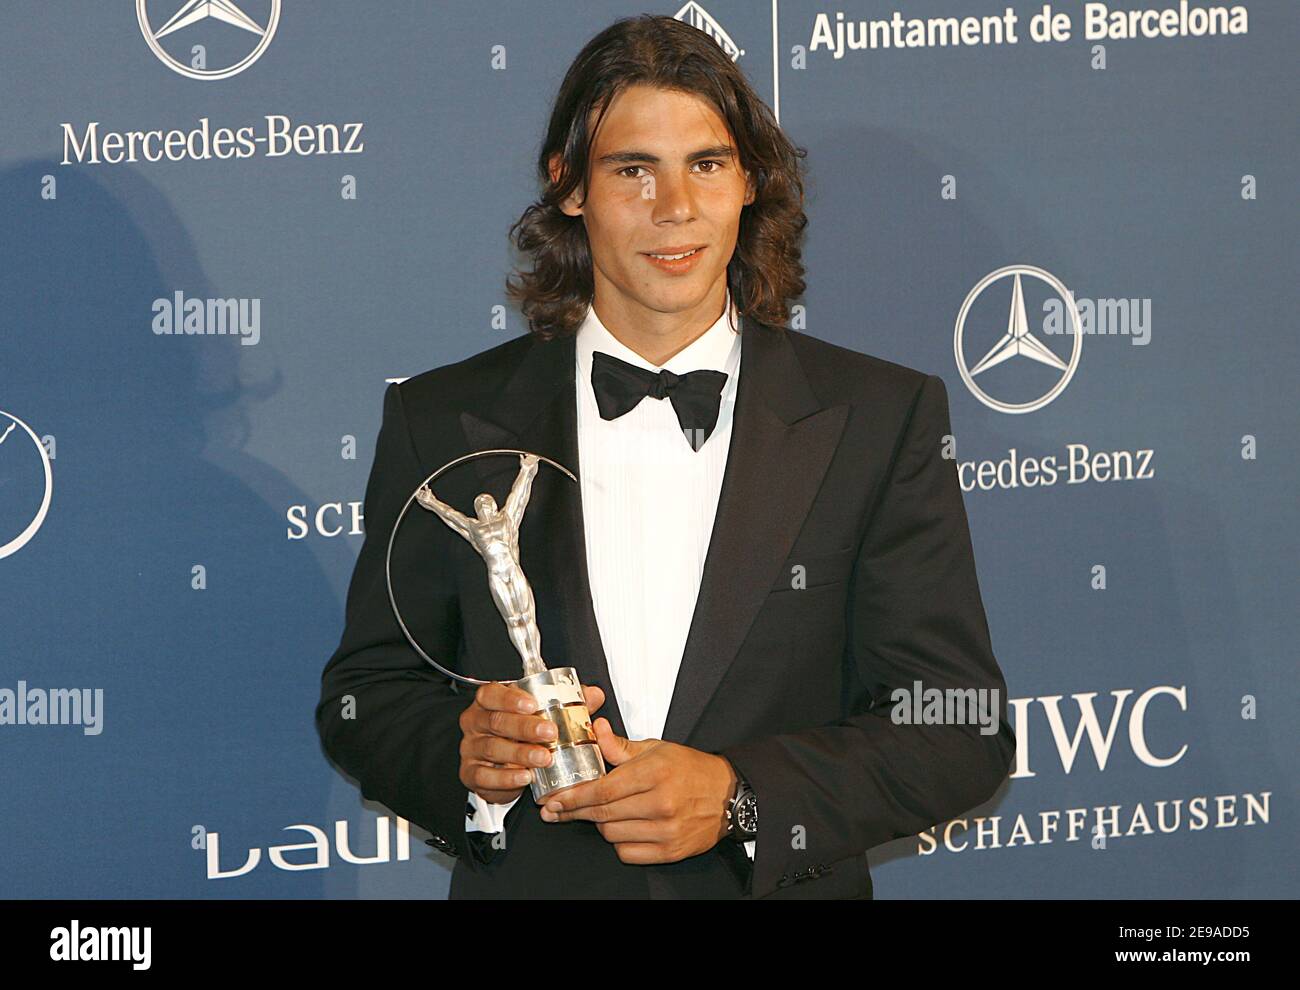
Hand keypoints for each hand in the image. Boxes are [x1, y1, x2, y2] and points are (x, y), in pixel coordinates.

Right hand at [459, 681, 605, 804]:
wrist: (502, 765)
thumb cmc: (520, 732)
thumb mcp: (543, 713)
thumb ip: (568, 702)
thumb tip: (594, 695)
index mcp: (490, 702)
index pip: (493, 693)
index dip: (511, 698)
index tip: (533, 705)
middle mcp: (477, 722)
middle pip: (497, 721)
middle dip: (525, 727)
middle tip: (550, 732)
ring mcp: (471, 748)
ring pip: (493, 748)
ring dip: (520, 754)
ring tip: (544, 758)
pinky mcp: (472, 773)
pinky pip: (485, 776)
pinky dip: (506, 778)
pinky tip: (525, 777)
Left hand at [539, 717, 737, 863]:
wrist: (728, 794)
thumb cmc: (690, 769)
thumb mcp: (656, 748)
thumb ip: (620, 745)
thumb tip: (594, 729)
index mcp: (655, 773)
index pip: (602, 790)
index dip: (572, 797)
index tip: (552, 800)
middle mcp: (661, 803)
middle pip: (602, 814)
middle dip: (575, 812)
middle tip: (556, 809)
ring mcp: (666, 830)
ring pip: (612, 835)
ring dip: (600, 825)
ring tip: (603, 812)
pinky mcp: (670, 851)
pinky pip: (627, 853)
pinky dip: (619, 842)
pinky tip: (623, 828)